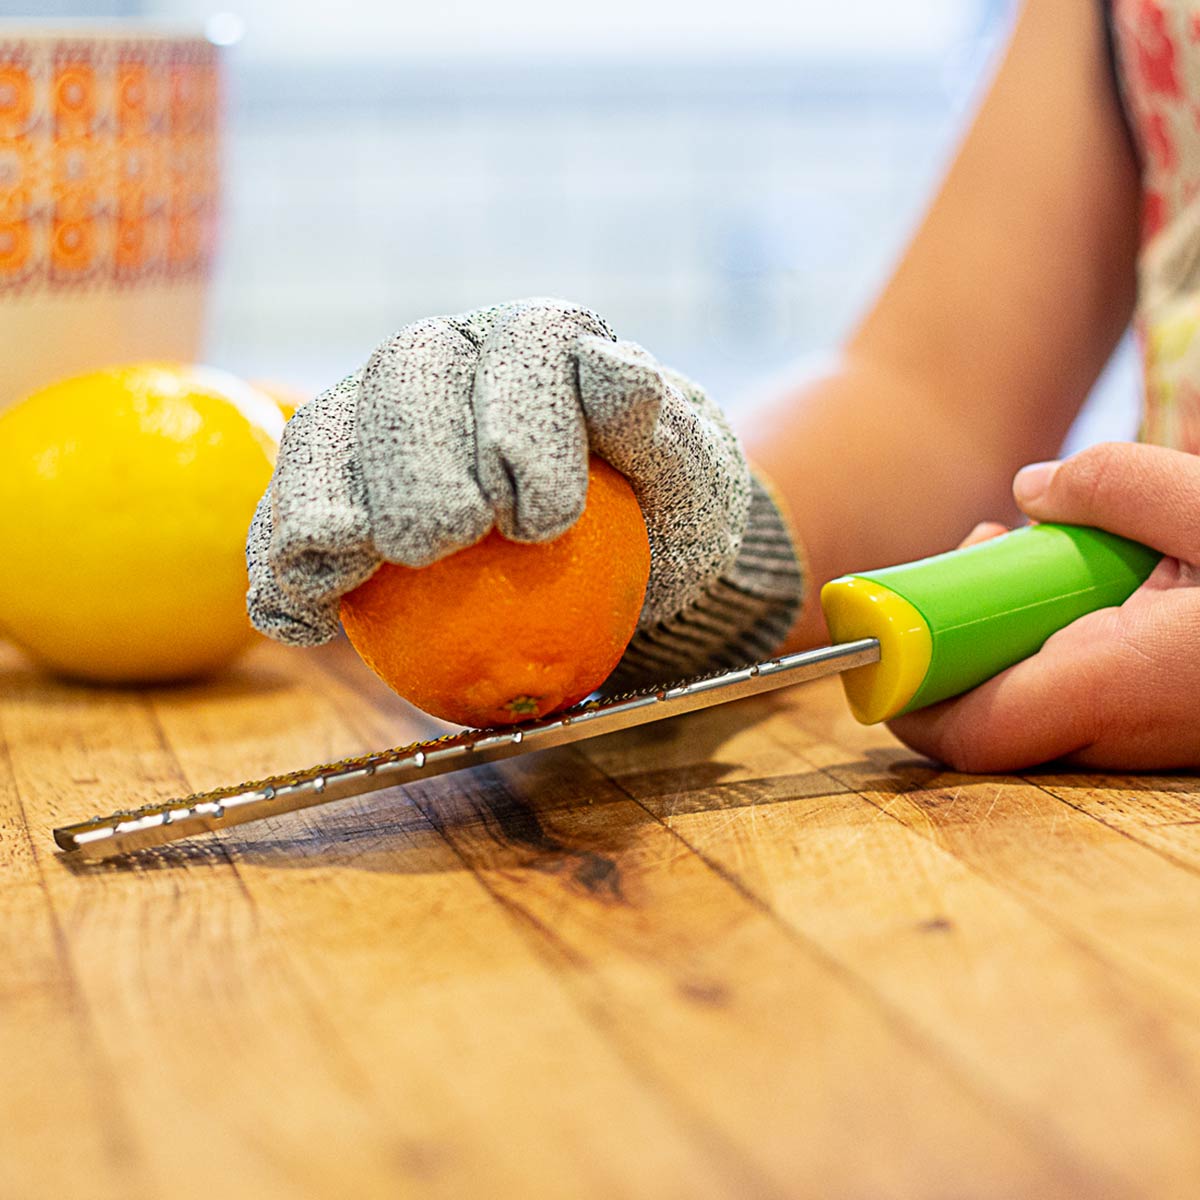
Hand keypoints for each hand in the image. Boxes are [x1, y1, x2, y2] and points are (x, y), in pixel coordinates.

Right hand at [247, 299, 801, 679]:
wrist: (625, 551)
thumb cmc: (664, 511)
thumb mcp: (690, 478)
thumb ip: (655, 427)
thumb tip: (615, 364)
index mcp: (542, 339)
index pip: (524, 349)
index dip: (519, 422)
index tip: (539, 520)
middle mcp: (454, 357)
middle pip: (408, 374)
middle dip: (415, 457)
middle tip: (436, 542)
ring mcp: (385, 414)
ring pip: (328, 428)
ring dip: (319, 498)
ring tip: (333, 571)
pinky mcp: (342, 480)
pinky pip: (292, 508)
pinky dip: (280, 562)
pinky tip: (297, 622)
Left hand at [887, 442, 1199, 771]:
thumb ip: (1113, 485)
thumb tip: (1028, 489)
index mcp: (1122, 683)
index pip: (972, 732)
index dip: (908, 700)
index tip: (878, 643)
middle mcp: (1130, 733)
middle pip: (994, 718)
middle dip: (960, 642)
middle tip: (974, 560)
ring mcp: (1152, 740)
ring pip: (1039, 710)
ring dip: (1011, 639)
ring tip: (1035, 553)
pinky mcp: (1170, 728)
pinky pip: (1086, 703)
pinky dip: (1064, 648)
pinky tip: (1088, 585)